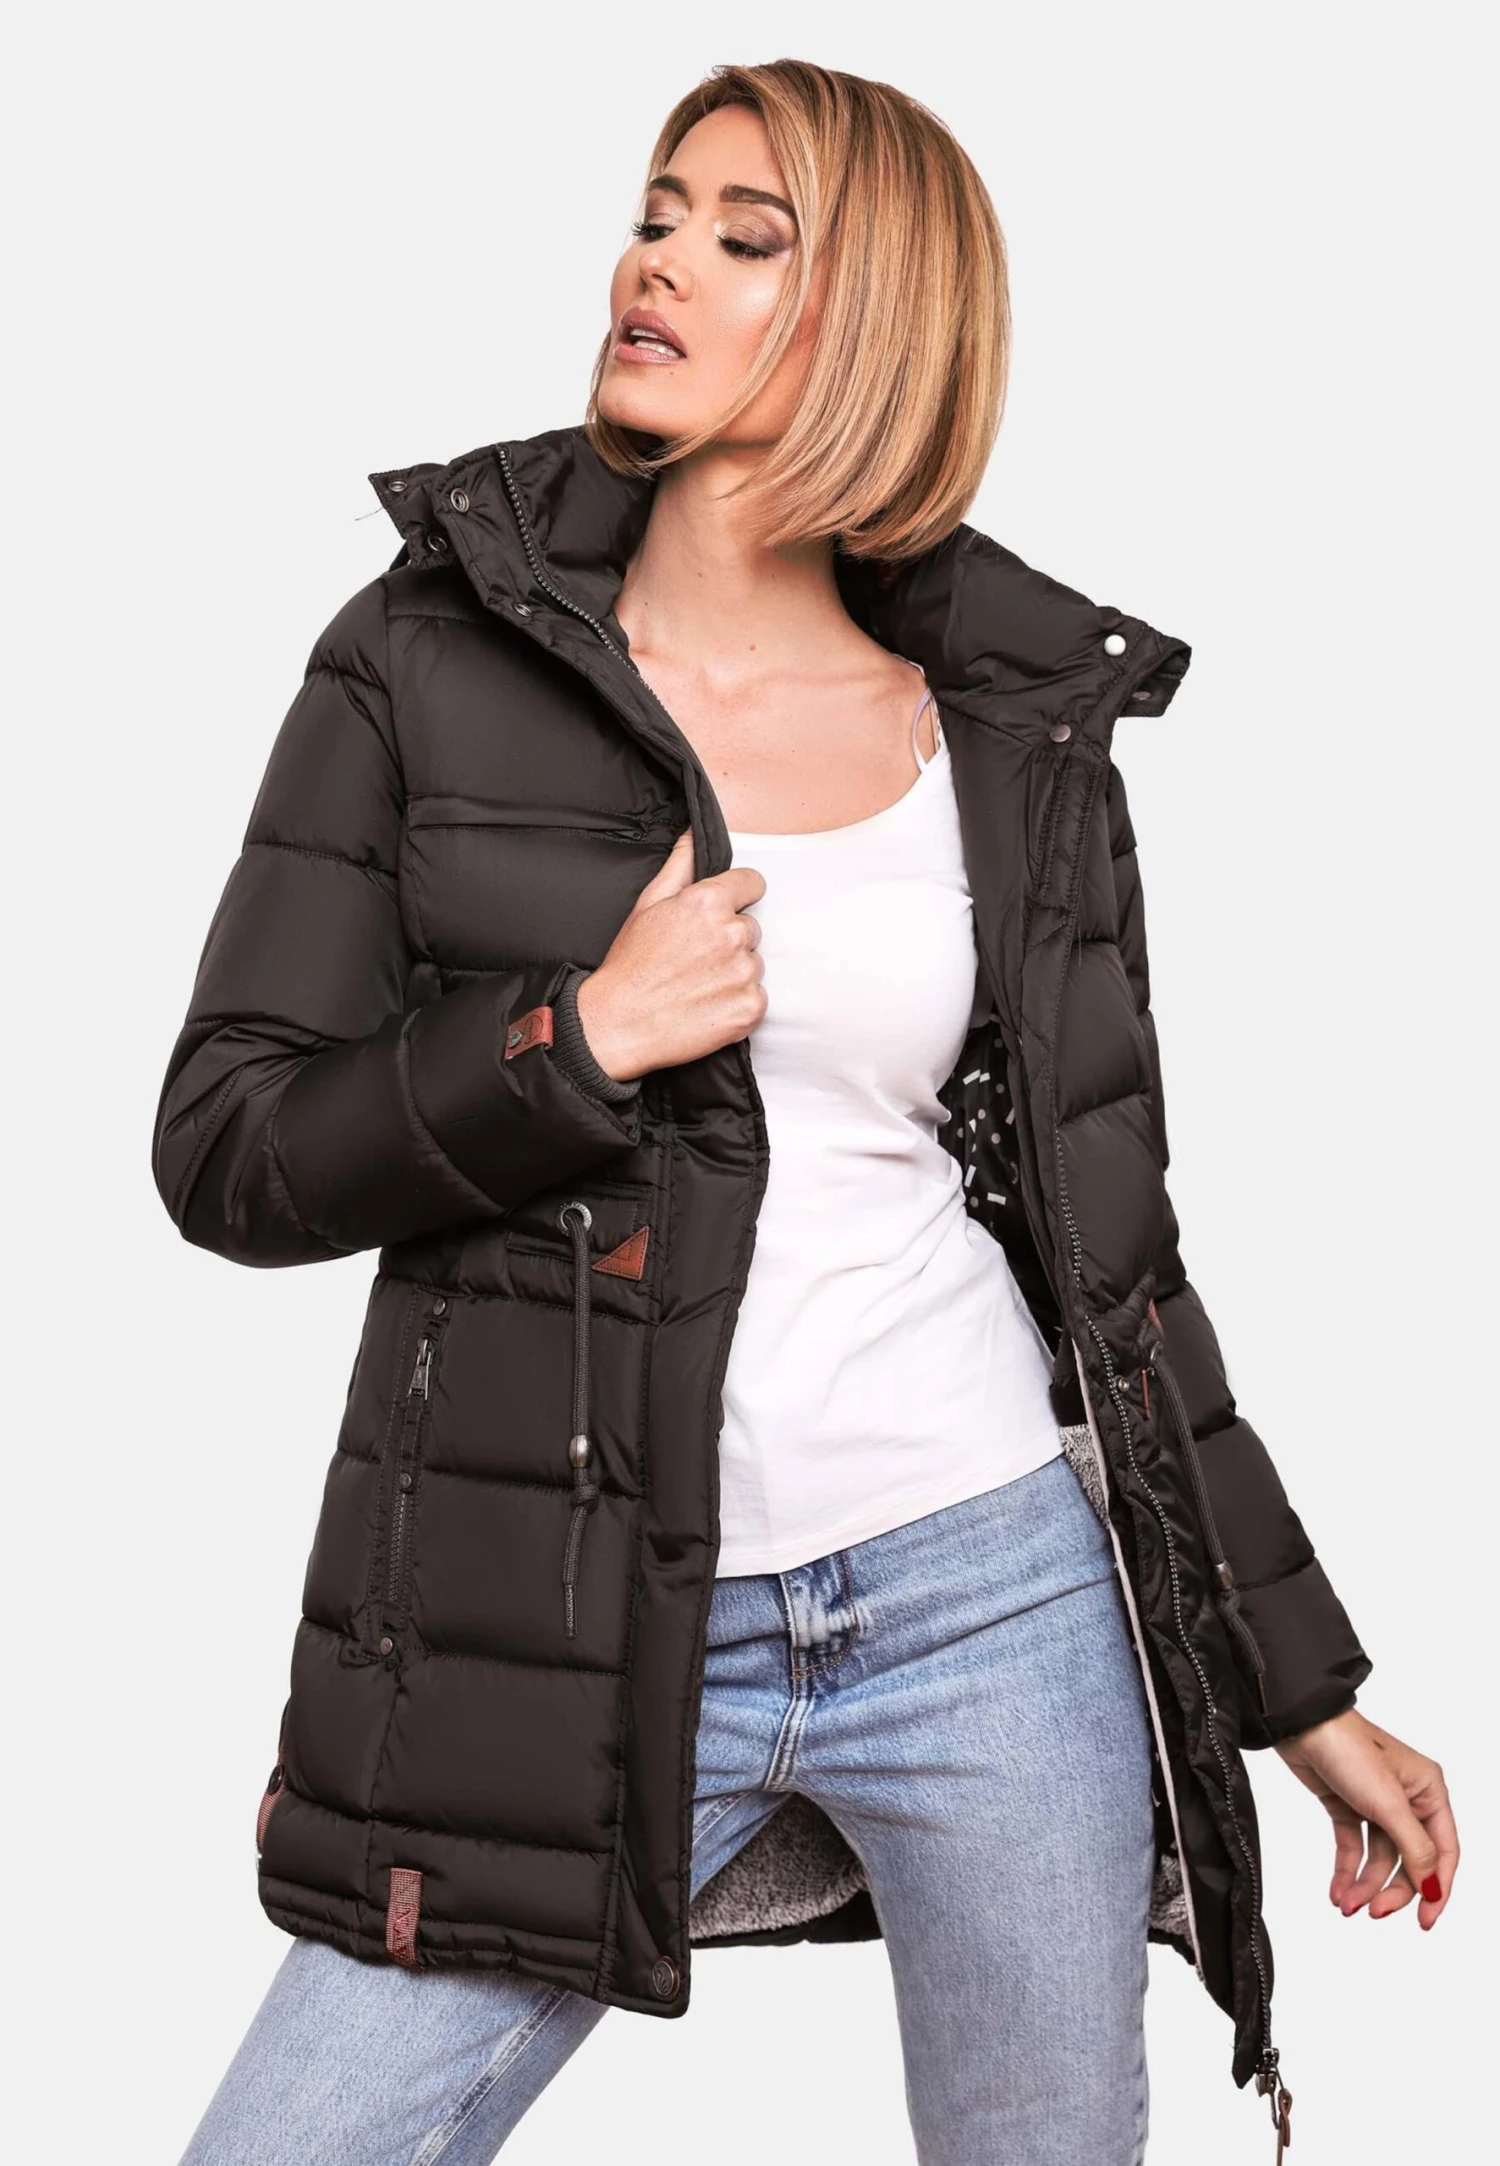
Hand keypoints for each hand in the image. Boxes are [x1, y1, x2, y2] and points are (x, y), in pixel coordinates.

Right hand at [573, 828, 766, 1080]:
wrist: (618, 1025)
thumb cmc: (629, 965)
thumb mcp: (647, 905)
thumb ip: (679, 865)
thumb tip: (694, 832)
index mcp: (708, 902)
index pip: (753, 884)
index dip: (737, 897)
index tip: (721, 914)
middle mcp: (732, 934)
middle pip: (750, 928)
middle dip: (728, 941)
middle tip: (694, 960)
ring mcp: (744, 972)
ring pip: (753, 963)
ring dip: (734, 973)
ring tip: (697, 985)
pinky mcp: (750, 1007)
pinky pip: (757, 997)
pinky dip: (738, 1003)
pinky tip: (708, 1006)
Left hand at [1275, 1707, 1456, 1928]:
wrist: (1301, 1725)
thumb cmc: (1350, 1748)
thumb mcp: (1388, 1803)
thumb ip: (1414, 1847)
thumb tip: (1432, 1887)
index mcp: (1429, 1793)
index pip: (1443, 1852)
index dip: (1436, 1889)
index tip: (1424, 1921)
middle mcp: (1407, 1800)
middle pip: (1409, 1861)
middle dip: (1392, 1890)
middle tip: (1374, 1912)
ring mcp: (1376, 1804)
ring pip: (1379, 1858)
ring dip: (1365, 1885)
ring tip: (1347, 1905)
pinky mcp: (1347, 1806)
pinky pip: (1353, 1848)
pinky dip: (1346, 1871)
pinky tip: (1338, 1892)